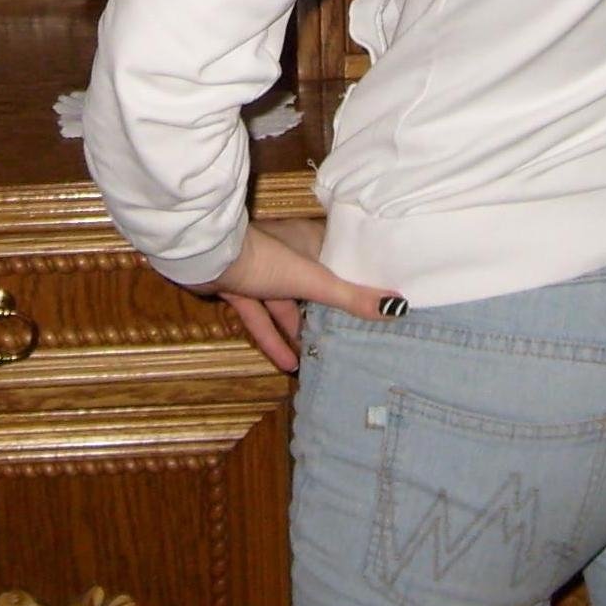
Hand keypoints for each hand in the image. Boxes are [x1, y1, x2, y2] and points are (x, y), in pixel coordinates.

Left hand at [185, 218, 405, 372]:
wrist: (208, 259)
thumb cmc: (267, 259)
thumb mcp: (314, 281)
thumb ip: (351, 297)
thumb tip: (397, 306)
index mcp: (308, 241)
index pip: (339, 255)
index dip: (357, 273)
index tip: (377, 293)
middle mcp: (288, 254)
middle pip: (314, 283)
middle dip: (328, 308)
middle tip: (351, 331)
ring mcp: (262, 273)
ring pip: (286, 304)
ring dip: (298, 329)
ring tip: (319, 355)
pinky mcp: (240, 290)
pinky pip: (262, 318)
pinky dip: (273, 339)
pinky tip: (289, 364)